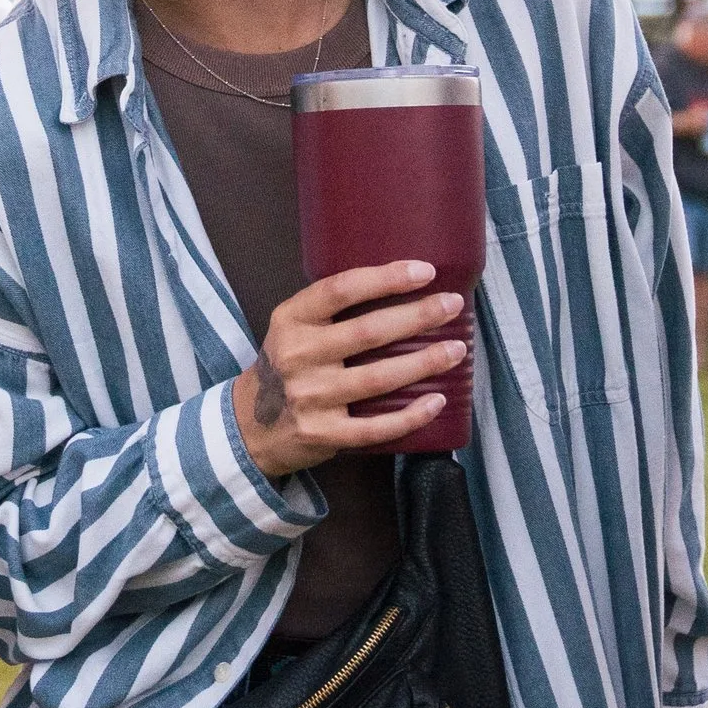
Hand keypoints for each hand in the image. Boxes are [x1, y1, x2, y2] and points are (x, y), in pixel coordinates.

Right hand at [234, 260, 466, 478]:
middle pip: (368, 332)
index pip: (341, 290)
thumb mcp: (294, 327)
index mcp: (292, 320)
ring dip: (424, 362)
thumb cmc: (288, 364)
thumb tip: (402, 284)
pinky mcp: (324, 435)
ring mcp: (310, 398)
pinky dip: (411, 415)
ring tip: (456, 350)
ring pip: (378, 378)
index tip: (426, 272)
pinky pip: (375, 427)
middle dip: (418, 316)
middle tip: (453, 305)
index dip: (386, 278)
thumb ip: (331, 309)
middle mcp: (298, 356)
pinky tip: (436, 401)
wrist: (251, 425)